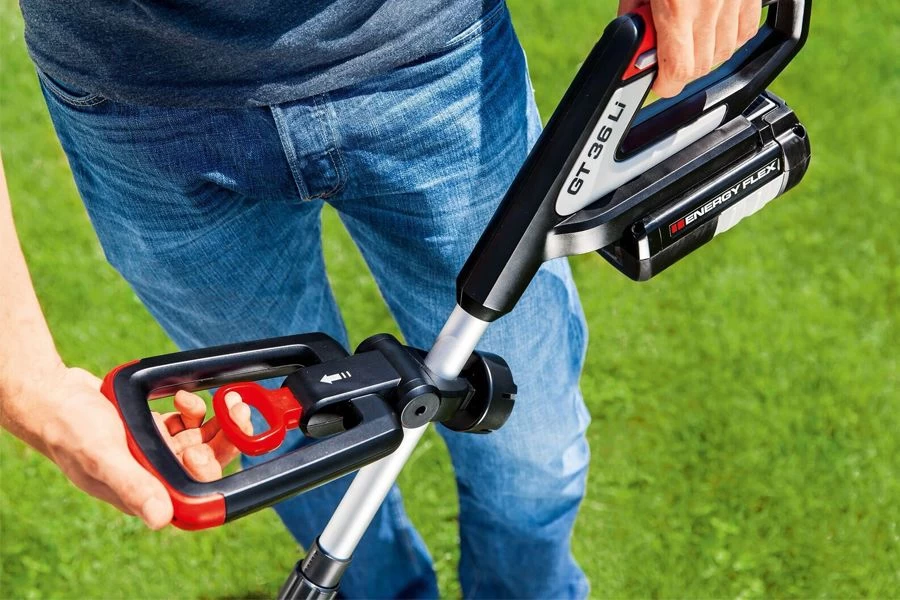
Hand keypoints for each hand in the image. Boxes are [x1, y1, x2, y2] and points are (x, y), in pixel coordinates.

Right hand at [37, 366, 250, 528]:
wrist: (52, 397)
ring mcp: (156, 452)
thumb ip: (132, 485)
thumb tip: (161, 519)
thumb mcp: (102, 457)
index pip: (195, 493)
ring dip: (216, 422)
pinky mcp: (156, 432)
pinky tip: (182, 398)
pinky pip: (188, 425)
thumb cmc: (70, 429)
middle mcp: (155, 475)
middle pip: (207, 464)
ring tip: (219, 401)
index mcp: (145, 492)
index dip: (213, 470)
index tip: (215, 443)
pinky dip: (192, 410)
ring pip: (203, 441)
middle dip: (226, 438)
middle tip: (235, 410)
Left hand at [618, 0, 761, 96]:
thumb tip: (632, 40)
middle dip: (678, 70)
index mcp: (677, 6)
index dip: (663, 84)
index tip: (654, 81)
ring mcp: (735, 0)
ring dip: (703, 55)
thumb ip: (634, 12)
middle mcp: (710, 5)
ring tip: (686, 34)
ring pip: (724, 54)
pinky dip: (729, 38)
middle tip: (663, 54)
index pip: (677, 72)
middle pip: (699, 68)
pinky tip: (710, 27)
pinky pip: (745, 33)